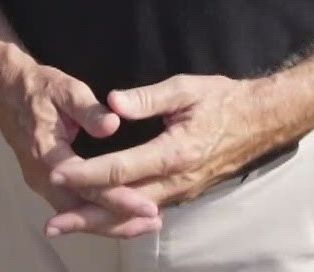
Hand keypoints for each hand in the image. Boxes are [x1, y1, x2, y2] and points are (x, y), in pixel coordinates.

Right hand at [0, 62, 162, 235]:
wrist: (7, 91)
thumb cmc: (39, 88)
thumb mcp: (65, 89)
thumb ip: (88, 109)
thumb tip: (112, 126)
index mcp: (48, 156)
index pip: (89, 186)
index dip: (120, 199)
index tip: (148, 207)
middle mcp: (42, 177)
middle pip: (83, 211)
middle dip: (119, 221)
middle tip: (155, 221)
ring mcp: (42, 183)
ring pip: (78, 213)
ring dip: (110, 222)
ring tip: (147, 223)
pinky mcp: (46, 183)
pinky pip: (73, 206)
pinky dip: (98, 214)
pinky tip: (122, 214)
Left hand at [42, 74, 280, 236]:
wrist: (261, 121)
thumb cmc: (223, 100)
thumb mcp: (186, 88)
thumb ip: (148, 96)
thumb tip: (113, 103)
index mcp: (174, 153)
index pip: (120, 169)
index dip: (86, 174)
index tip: (57, 173)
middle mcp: (176, 180)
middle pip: (122, 204)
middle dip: (86, 214)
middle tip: (53, 224)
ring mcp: (181, 191)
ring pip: (133, 213)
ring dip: (99, 221)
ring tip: (67, 224)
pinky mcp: (183, 193)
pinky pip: (147, 210)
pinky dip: (121, 217)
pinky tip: (101, 218)